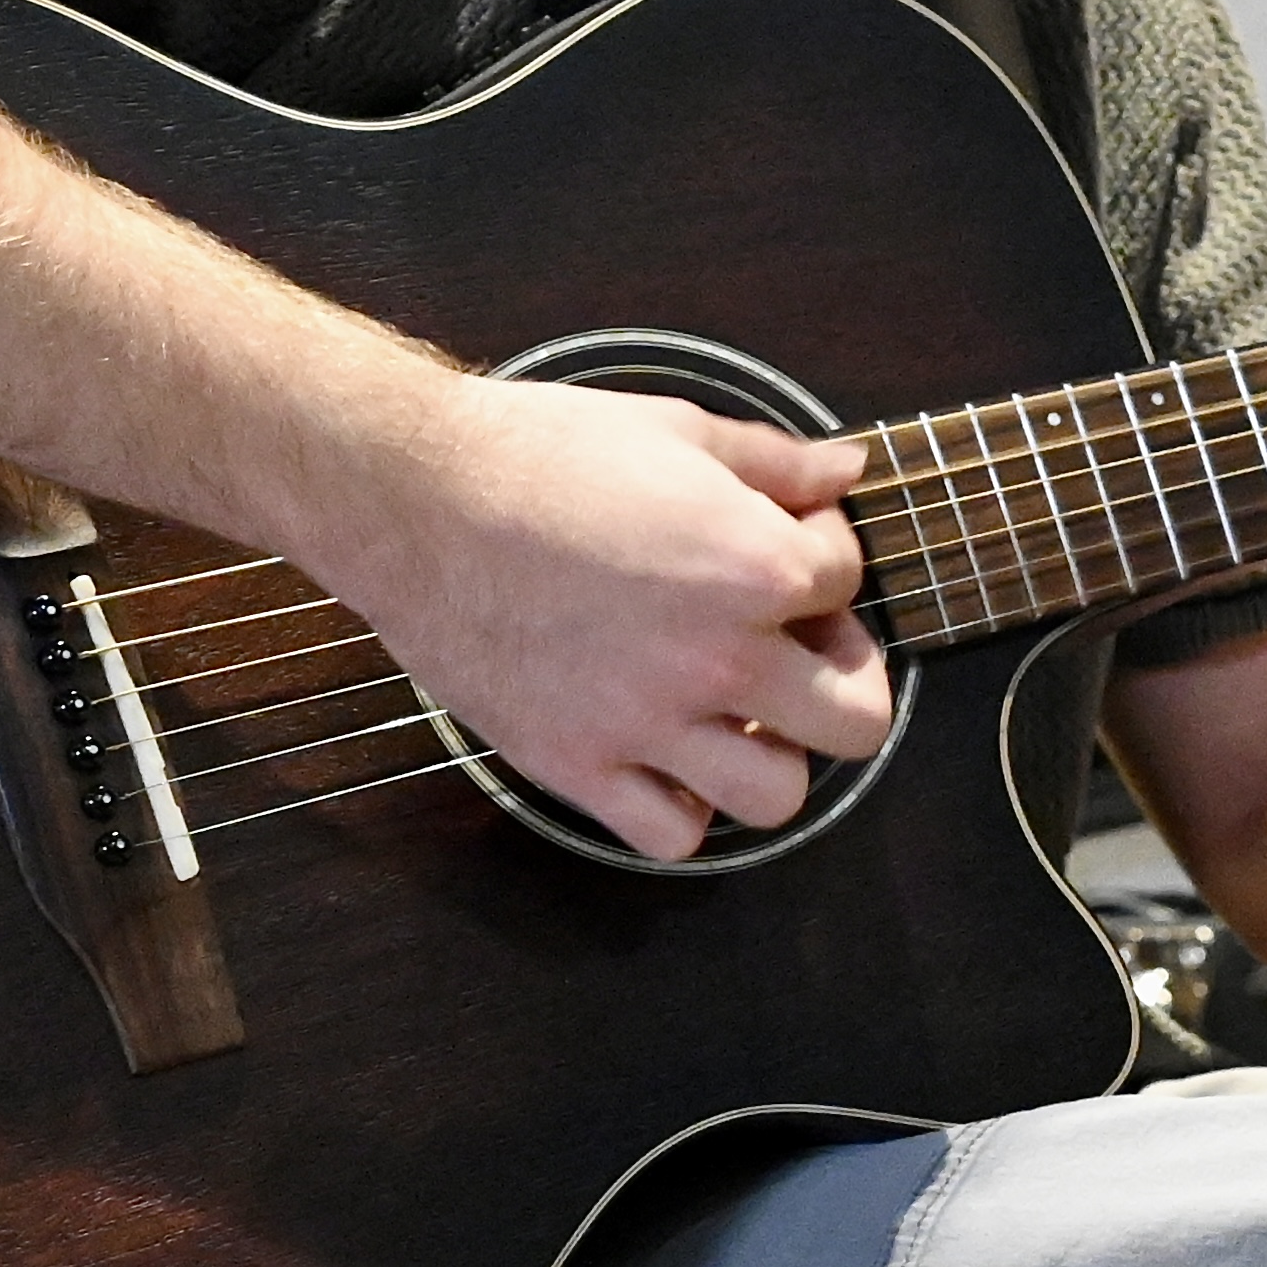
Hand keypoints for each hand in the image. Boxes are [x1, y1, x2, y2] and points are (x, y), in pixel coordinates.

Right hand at [305, 377, 895, 859]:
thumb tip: (847, 468)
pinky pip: (670, 836)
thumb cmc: (539, 452)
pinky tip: (664, 757)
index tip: (780, 541)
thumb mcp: (677, 430)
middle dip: (844, 681)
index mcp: (754, 567)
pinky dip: (679, 809)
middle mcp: (716, 657)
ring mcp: (646, 722)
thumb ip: (777, 462)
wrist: (410, 494)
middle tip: (799, 653)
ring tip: (736, 714)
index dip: (822, 553)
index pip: (849, 581)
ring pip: (777, 797)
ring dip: (770, 758)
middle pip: (857, 721)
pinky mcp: (575, 764)